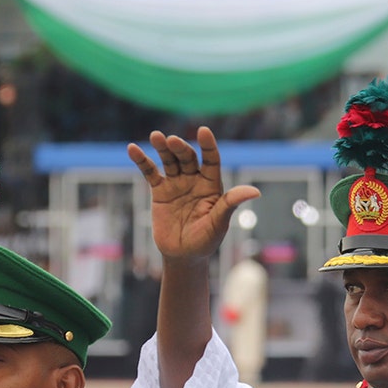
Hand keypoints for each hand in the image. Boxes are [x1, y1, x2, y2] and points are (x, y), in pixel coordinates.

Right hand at [127, 126, 260, 260]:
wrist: (183, 256)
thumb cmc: (206, 241)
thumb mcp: (219, 223)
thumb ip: (231, 204)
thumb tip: (255, 192)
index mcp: (212, 185)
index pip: (211, 160)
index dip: (208, 145)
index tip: (204, 131)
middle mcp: (195, 180)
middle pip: (188, 158)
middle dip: (180, 148)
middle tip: (172, 141)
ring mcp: (177, 184)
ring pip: (169, 160)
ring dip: (162, 147)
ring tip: (156, 136)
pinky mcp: (160, 191)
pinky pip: (150, 172)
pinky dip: (141, 160)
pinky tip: (132, 148)